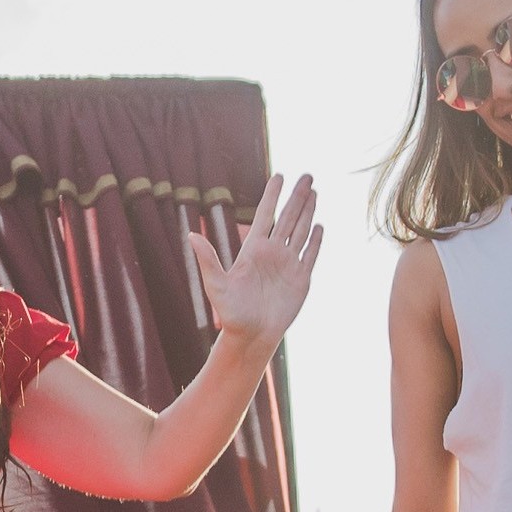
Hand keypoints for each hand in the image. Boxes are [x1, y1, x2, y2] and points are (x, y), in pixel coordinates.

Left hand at [188, 173, 321, 345]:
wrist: (252, 336)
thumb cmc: (231, 313)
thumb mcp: (216, 285)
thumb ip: (207, 259)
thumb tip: (191, 235)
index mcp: (253, 250)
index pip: (266, 215)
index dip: (273, 195)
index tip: (279, 176)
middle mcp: (272, 253)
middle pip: (288, 217)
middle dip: (297, 196)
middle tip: (307, 175)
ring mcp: (288, 265)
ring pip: (301, 231)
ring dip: (309, 211)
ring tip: (315, 192)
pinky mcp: (301, 279)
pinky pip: (310, 254)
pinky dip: (316, 240)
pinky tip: (320, 225)